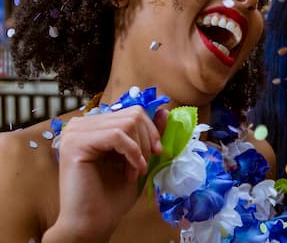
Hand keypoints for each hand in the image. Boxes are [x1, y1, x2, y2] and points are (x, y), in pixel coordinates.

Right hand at [45, 106, 168, 241]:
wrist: (93, 223)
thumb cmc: (113, 195)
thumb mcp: (139, 158)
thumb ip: (149, 133)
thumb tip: (164, 110)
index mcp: (93, 125)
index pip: (133, 111)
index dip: (150, 131)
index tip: (157, 152)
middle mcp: (80, 124)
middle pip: (132, 115)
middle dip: (146, 142)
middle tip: (144, 166)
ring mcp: (74, 132)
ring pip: (127, 123)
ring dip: (139, 151)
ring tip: (135, 172)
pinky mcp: (75, 143)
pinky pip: (117, 135)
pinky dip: (132, 153)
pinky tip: (131, 172)